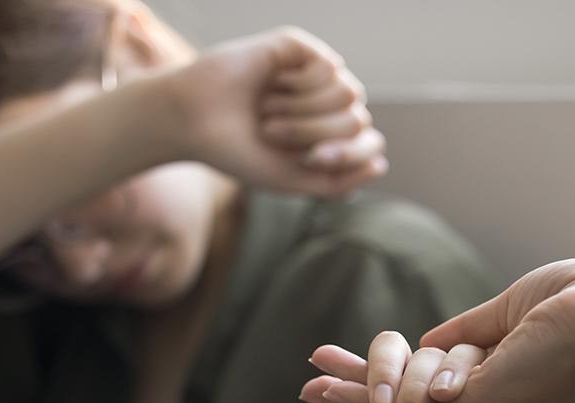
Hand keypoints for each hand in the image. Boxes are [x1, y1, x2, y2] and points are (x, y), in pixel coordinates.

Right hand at [160, 26, 385, 195]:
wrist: (193, 121)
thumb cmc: (237, 152)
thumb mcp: (291, 181)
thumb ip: (338, 183)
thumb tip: (382, 163)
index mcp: (325, 135)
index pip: (368, 143)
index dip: (346, 155)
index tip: (311, 160)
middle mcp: (323, 103)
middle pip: (357, 120)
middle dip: (315, 133)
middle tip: (272, 132)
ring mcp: (312, 73)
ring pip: (349, 93)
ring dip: (306, 112)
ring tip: (268, 111)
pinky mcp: (299, 47)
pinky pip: (331, 66)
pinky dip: (302, 85)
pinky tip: (273, 84)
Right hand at [303, 259, 574, 402]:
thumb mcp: (510, 316)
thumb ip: (467, 334)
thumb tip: (430, 340)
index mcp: (506, 393)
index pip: (436, 400)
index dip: (393, 390)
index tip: (355, 379)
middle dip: (360, 400)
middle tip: (315, 392)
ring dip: (352, 398)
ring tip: (312, 390)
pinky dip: (365, 397)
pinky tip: (336, 389)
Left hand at [321, 343, 528, 402]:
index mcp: (383, 397)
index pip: (362, 369)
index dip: (341, 365)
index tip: (318, 361)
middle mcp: (417, 382)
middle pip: (398, 349)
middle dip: (382, 371)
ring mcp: (457, 384)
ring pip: (441, 356)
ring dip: (423, 382)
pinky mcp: (493, 390)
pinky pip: (485, 367)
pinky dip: (464, 377)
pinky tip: (449, 395)